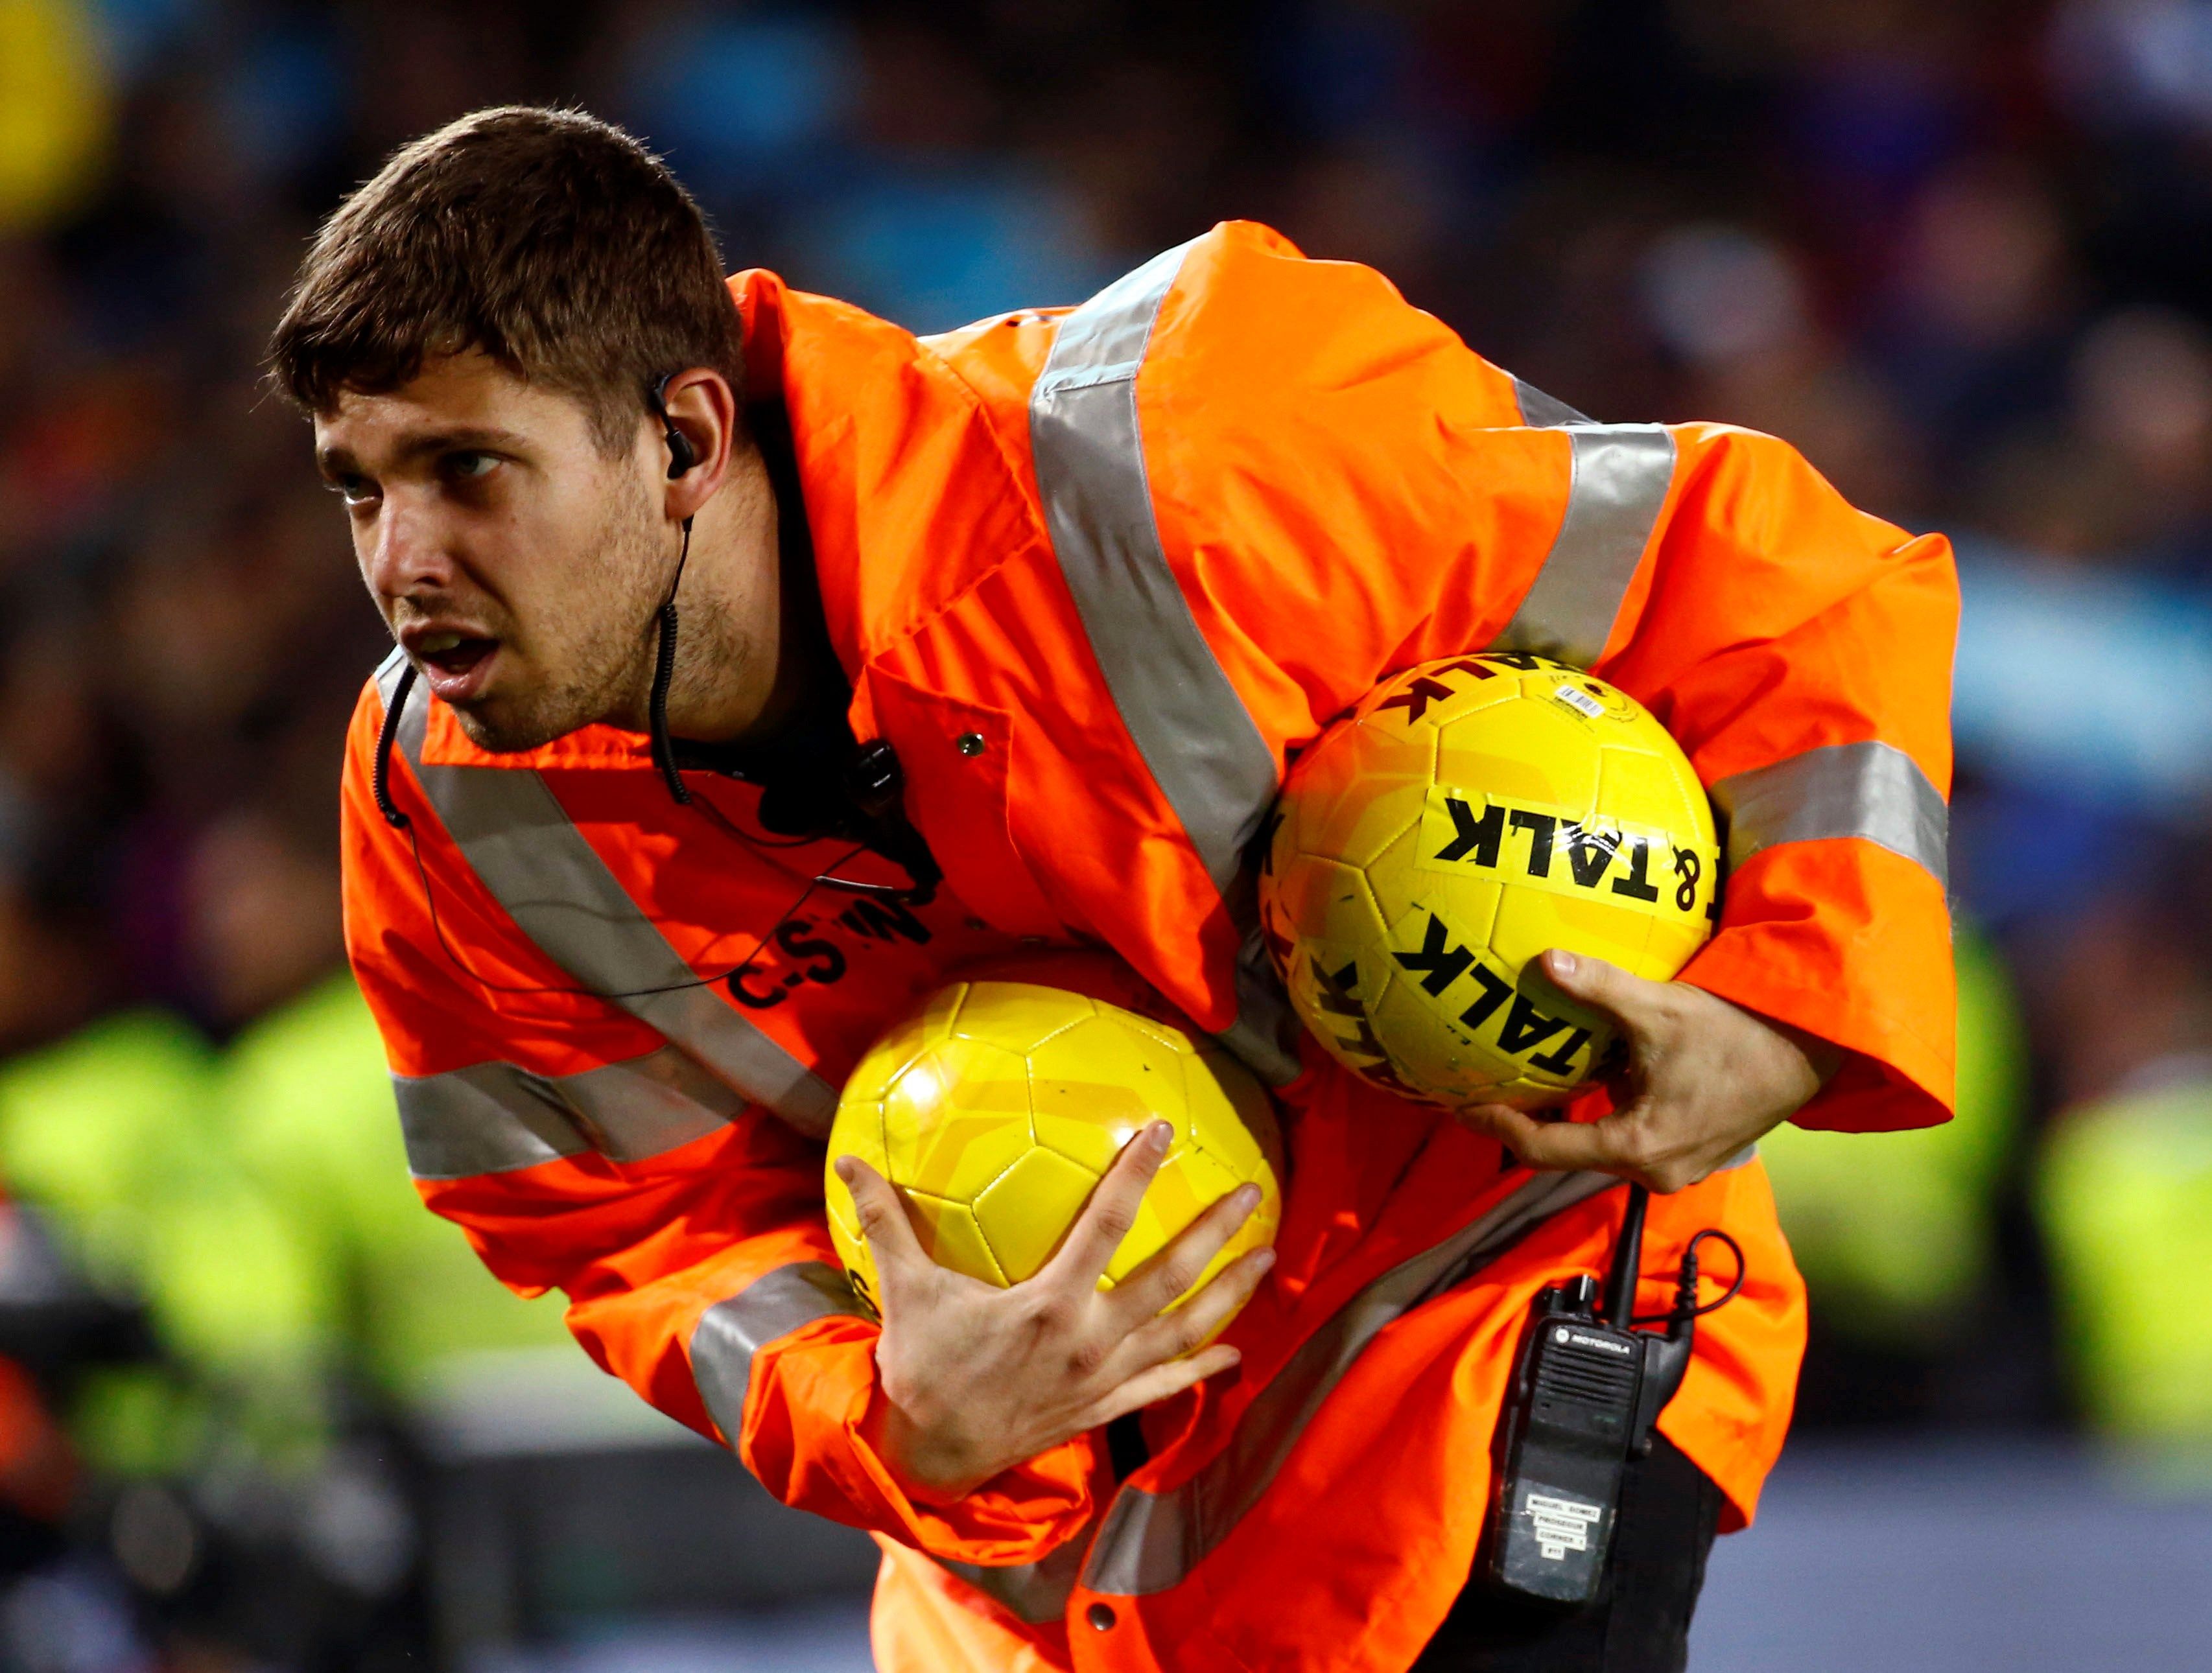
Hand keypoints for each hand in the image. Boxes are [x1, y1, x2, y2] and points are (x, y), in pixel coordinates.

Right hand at [838, 1120, 1273, 1498]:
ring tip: (1268, 1260)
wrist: (928, 1457)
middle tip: (1255, 1195)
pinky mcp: (1105, 1409)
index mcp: (1050, 1303)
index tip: (1164, 1131)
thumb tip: (850, 1159)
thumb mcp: (904, 1291)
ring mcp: (1104, 1379)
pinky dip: (1205, 1369)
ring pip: (1184, 1333)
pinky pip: (1166, 1387)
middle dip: (1217, 1234)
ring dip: (1230, 1296)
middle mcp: (1091, 1340)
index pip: (1109, 1223)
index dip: (1138, 1173)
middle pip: (1171, 1278)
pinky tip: (1237, 1352)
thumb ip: (884, 1222)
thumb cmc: (921, 1368)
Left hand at [1456, 949, 1840, 1193]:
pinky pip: (1626, 1137)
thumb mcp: (1660, 1009)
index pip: (1544, 1148)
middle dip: (1524, 1124)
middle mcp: (1652, 1170)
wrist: (1809, 1053)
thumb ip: (1599, 988)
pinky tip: (1583, 1076)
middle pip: (1566, 1153)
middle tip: (1484, 1089)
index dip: (1498, 1126)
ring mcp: (1673, 1166)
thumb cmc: (1738, 1034)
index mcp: (1636, 1147)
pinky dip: (1597, 1113)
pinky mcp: (1688, 1152)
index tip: (1463, 1103)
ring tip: (1523, 1082)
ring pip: (1597, 1146)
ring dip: (1563, 1118)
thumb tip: (1544, 961)